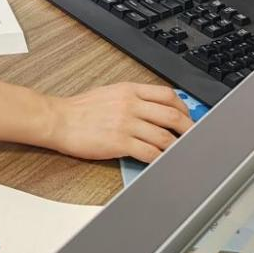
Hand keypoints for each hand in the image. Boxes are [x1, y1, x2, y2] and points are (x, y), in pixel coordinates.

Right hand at [42, 83, 192, 162]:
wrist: (59, 120)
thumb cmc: (80, 109)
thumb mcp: (110, 93)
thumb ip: (133, 98)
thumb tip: (155, 108)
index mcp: (129, 90)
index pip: (167, 95)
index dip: (184, 108)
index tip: (188, 117)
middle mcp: (130, 104)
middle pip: (171, 115)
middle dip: (189, 129)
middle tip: (195, 138)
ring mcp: (126, 124)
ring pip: (164, 136)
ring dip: (177, 147)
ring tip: (182, 153)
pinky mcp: (119, 143)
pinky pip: (149, 152)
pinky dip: (161, 158)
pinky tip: (163, 162)